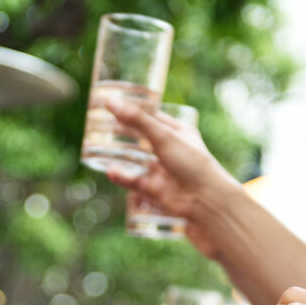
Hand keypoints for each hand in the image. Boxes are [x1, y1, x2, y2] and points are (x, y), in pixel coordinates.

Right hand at [104, 100, 232, 260]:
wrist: (206, 203)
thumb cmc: (192, 165)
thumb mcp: (164, 137)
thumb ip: (137, 120)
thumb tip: (110, 102)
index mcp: (179, 132)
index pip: (153, 117)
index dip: (134, 111)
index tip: (113, 105)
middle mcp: (172, 150)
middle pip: (143, 138)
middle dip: (124, 133)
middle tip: (102, 126)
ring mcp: (164, 171)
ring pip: (138, 161)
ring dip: (120, 156)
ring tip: (98, 148)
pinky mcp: (158, 191)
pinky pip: (136, 182)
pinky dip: (123, 177)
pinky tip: (109, 171)